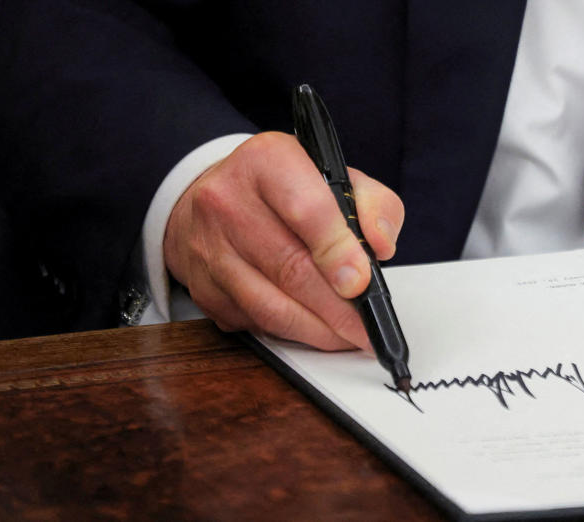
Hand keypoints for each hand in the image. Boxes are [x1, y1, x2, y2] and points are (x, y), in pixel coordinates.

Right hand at [164, 132, 404, 350]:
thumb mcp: (334, 176)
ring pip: (270, 306)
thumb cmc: (282, 190)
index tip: (362, 283)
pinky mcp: (203, 288)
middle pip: (290, 267)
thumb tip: (381, 246)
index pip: (305, 209)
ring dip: (317, 329)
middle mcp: (228, 201)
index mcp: (266, 161)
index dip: (337, 251)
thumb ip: (372, 203)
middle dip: (337, 307)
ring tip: (347, 336)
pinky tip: (314, 331)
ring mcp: (209, 248)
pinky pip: (253, 322)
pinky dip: (291, 333)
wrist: (215, 200)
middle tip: (366, 327)